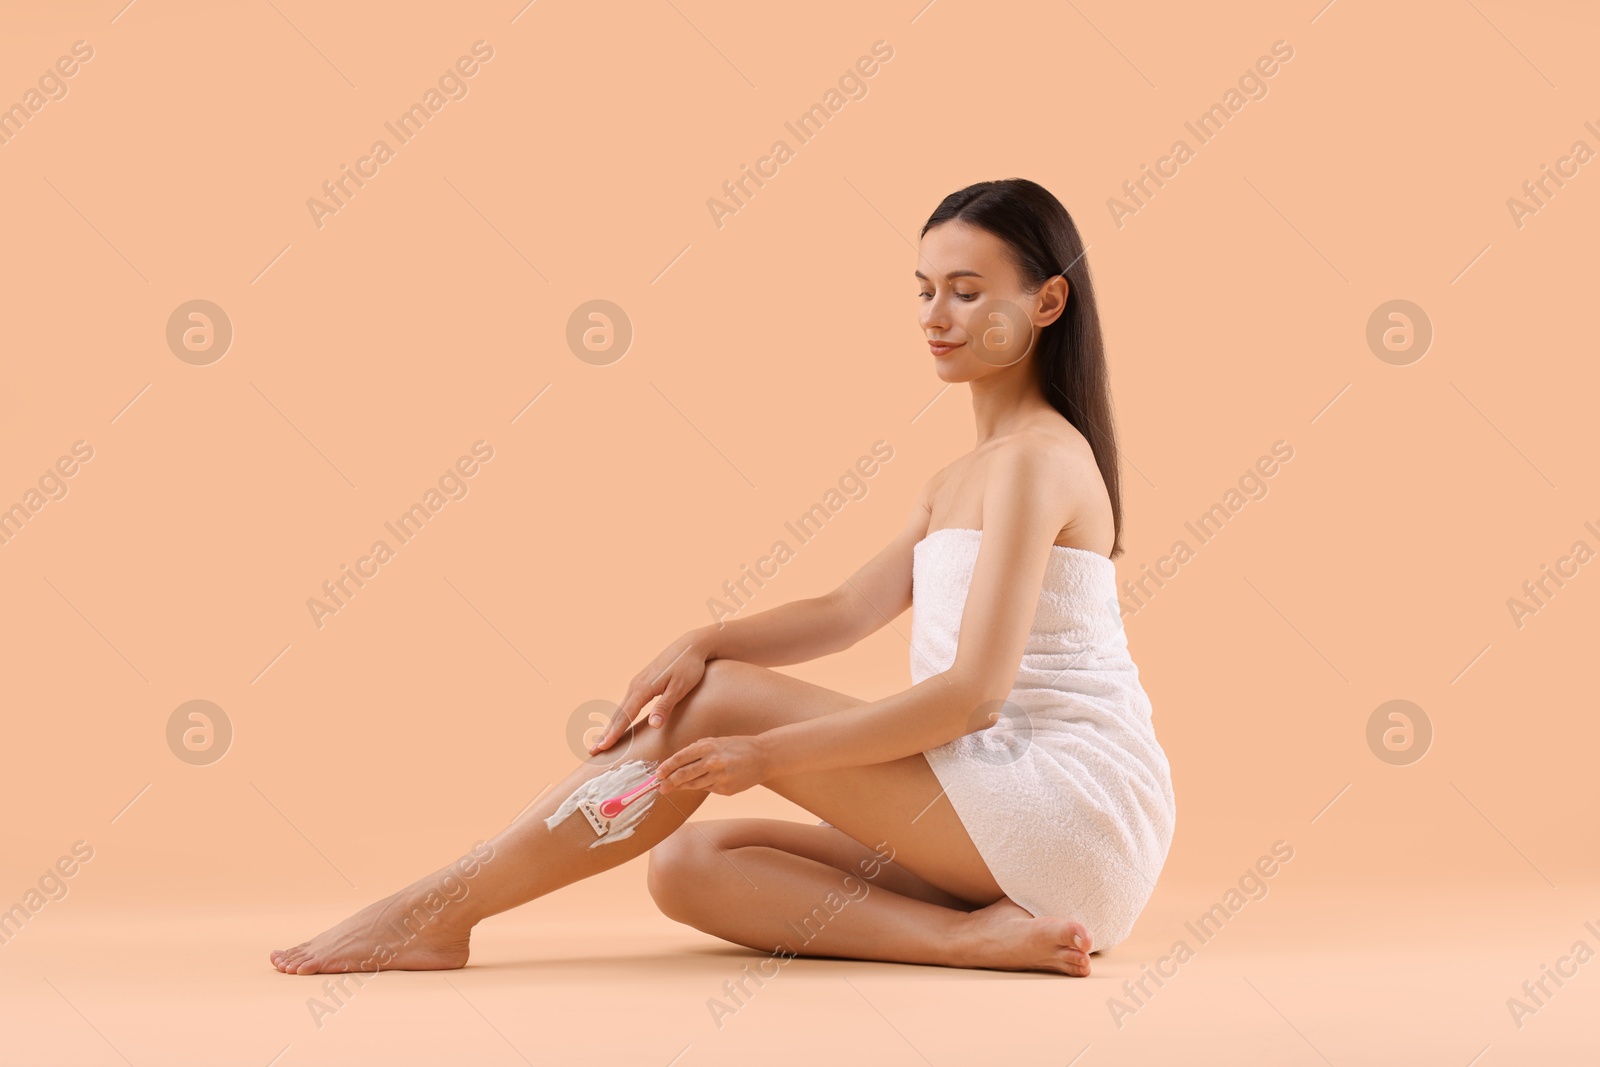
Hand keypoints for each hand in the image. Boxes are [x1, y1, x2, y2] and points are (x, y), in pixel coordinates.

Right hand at [591, 630, 712, 753]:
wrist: (690, 646)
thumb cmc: (688, 667)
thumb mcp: (680, 688)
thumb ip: (665, 706)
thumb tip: (653, 725)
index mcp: (643, 688)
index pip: (625, 716)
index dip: (614, 733)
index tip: (603, 747)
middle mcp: (636, 685)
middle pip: (618, 714)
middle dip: (606, 733)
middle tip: (593, 750)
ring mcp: (638, 683)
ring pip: (621, 708)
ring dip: (610, 726)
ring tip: (601, 741)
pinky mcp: (643, 682)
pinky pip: (627, 703)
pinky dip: (619, 717)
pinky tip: (618, 724)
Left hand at [656, 735, 768, 796]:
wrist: (764, 756)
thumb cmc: (738, 746)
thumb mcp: (717, 741)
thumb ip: (697, 750)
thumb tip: (677, 762)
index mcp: (708, 746)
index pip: (680, 758)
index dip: (667, 767)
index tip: (658, 773)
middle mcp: (712, 762)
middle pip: (684, 775)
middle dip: (669, 782)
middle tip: (660, 787)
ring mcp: (719, 777)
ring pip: (694, 785)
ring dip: (682, 787)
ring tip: (673, 788)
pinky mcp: (726, 789)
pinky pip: (708, 789)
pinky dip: (702, 786)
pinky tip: (701, 783)